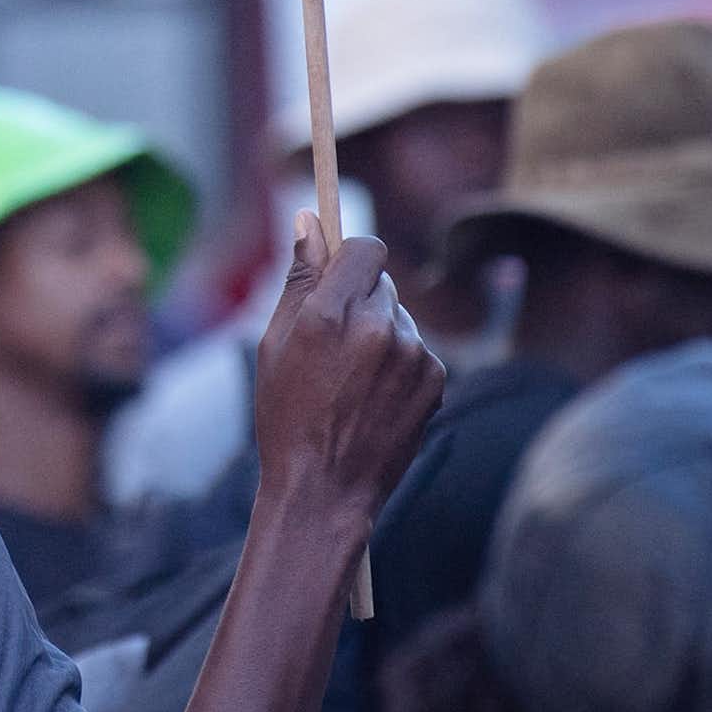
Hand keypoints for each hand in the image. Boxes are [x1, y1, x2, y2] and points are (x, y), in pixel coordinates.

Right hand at [252, 214, 443, 542]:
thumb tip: (308, 219)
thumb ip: (299, 279)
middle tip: (335, 343)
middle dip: (360, 299)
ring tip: (354, 381)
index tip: (338, 273)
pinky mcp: (436, 379)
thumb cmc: (287, 418)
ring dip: (381, 333)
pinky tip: (376, 397)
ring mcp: (413, 354)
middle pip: (382, 282)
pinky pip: (417, 349)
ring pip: (399, 317)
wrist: (326, 491)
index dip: (351, 257)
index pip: (365, 248)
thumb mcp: (276, 344)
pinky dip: (400, 363)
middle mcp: (377, 327)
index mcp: (330, 314)